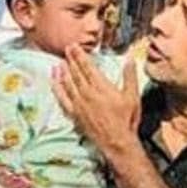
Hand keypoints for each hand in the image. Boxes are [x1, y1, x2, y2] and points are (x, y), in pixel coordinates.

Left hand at [52, 44, 141, 159]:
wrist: (116, 141)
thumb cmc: (126, 120)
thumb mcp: (133, 96)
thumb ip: (129, 76)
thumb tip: (130, 59)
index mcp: (101, 87)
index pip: (87, 67)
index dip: (80, 55)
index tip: (74, 46)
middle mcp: (87, 93)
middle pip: (76, 73)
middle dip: (70, 60)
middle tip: (66, 49)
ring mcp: (78, 104)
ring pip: (67, 83)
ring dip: (62, 71)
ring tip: (59, 62)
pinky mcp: (74, 114)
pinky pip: (62, 98)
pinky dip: (56, 88)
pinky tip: (53, 82)